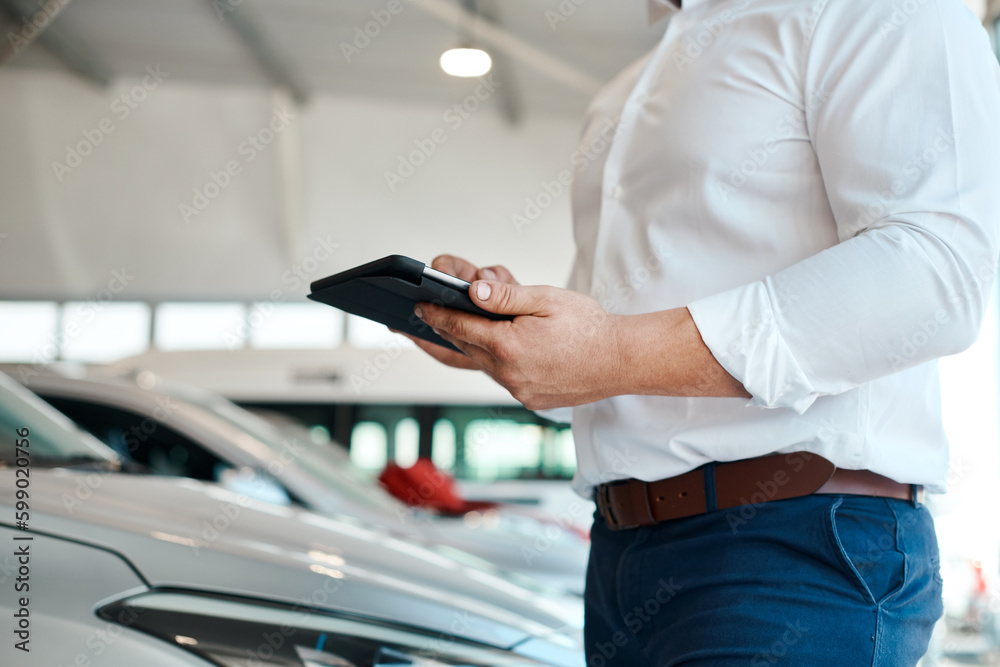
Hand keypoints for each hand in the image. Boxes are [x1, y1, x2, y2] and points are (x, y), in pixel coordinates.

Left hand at [415, 279, 624, 409]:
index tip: (418, 308)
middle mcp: (509, 373)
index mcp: (509, 345)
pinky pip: (502, 378)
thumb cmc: (590, 327)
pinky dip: (493, 362)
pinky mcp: (530, 399)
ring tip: (452, 334)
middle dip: (442, 333)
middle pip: (464, 350)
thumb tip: (473, 292)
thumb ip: (507, 296)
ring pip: (482, 365)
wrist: (622, 361)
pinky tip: (494, 349)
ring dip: (468, 348)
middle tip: (420, 323)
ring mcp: (518, 390)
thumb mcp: (547, 299)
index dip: (435, 315)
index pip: (459, 328)